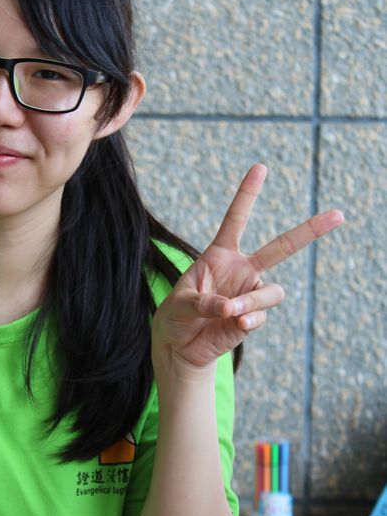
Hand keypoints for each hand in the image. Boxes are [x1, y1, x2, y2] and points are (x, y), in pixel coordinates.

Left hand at [152, 163, 343, 369]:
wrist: (179, 347)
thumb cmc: (175, 318)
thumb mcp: (179, 304)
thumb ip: (203, 302)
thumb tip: (231, 309)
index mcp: (220, 255)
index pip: (237, 219)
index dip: (248, 194)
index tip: (260, 167)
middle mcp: (241, 270)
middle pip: (282, 247)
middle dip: (310, 230)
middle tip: (339, 215)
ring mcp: (250, 294)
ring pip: (272, 291)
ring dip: (252, 301)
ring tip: (231, 313)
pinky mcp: (252, 318)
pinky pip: (261, 315)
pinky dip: (249, 320)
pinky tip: (236, 325)